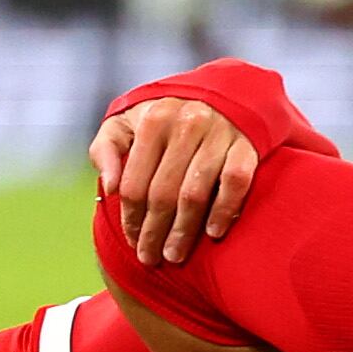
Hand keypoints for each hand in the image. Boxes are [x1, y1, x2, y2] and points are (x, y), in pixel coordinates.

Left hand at [89, 97, 258, 266]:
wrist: (226, 93)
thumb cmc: (168, 117)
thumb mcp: (128, 122)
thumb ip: (106, 149)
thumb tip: (108, 187)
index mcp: (154, 120)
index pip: (134, 183)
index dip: (130, 219)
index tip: (131, 241)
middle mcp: (186, 123)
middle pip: (162, 194)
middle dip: (153, 232)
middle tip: (150, 258)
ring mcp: (219, 134)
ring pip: (195, 195)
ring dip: (183, 232)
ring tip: (175, 255)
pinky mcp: (247, 145)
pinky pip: (235, 184)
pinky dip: (224, 210)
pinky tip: (213, 233)